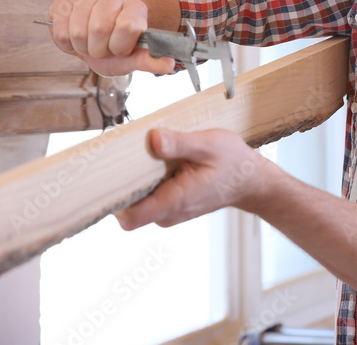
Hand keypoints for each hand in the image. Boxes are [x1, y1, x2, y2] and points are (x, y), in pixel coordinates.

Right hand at [47, 0, 175, 76]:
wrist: (92, 37)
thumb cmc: (114, 47)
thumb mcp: (132, 57)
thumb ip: (148, 61)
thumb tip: (168, 64)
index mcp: (135, 6)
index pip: (127, 26)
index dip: (120, 46)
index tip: (120, 49)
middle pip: (99, 29)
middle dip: (98, 49)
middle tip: (102, 48)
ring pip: (78, 31)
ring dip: (82, 47)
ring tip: (89, 43)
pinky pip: (60, 29)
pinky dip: (66, 42)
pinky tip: (74, 36)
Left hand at [114, 128, 275, 229]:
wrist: (251, 181)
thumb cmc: (233, 163)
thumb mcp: (210, 145)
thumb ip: (180, 143)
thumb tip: (153, 139)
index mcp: (176, 200)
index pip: (130, 217)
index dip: (112, 201)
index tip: (105, 177)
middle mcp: (169, 212)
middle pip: (127, 208)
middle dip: (121, 183)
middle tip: (125, 154)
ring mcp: (169, 211)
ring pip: (136, 202)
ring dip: (135, 180)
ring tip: (147, 155)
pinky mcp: (170, 205)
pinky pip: (147, 197)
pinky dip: (146, 181)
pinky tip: (157, 162)